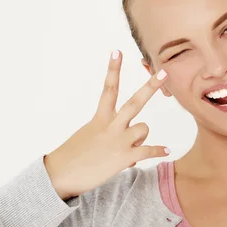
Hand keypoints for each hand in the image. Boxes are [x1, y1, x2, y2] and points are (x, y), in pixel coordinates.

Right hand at [44, 49, 169, 199]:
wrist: (60, 175)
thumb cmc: (73, 156)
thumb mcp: (89, 137)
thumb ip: (112, 136)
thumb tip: (130, 149)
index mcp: (100, 118)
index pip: (108, 89)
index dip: (113, 69)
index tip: (117, 51)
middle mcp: (111, 126)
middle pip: (135, 102)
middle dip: (151, 86)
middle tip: (164, 71)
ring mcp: (118, 140)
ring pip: (144, 128)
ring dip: (141, 137)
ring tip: (130, 147)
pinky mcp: (124, 157)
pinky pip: (148, 150)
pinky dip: (158, 151)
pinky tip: (166, 151)